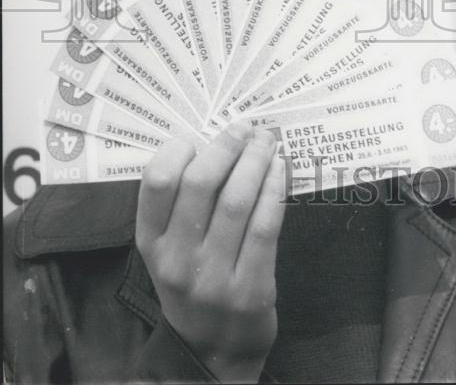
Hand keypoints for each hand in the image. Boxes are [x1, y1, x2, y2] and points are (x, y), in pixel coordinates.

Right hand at [136, 121, 286, 382]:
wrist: (214, 350)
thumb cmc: (194, 282)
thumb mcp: (170, 248)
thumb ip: (181, 204)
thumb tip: (215, 140)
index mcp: (151, 243)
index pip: (157, 182)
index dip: (180, 148)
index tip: (201, 135)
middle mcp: (176, 260)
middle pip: (200, 184)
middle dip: (227, 146)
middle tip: (246, 128)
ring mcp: (213, 278)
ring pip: (237, 201)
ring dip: (256, 161)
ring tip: (268, 142)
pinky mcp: (250, 289)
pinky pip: (266, 225)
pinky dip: (275, 189)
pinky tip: (280, 169)